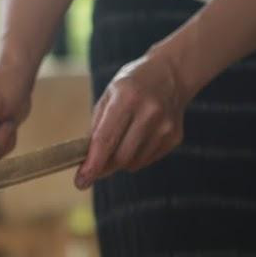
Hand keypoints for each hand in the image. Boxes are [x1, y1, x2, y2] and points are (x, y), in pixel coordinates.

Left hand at [75, 47, 187, 189]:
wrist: (170, 74)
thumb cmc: (131, 86)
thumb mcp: (108, 97)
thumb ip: (96, 128)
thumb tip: (86, 161)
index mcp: (127, 97)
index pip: (106, 139)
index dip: (92, 164)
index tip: (81, 182)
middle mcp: (150, 111)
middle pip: (120, 157)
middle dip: (103, 166)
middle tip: (94, 166)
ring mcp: (166, 125)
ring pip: (133, 163)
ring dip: (120, 161)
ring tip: (120, 142)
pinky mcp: (175, 136)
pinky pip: (147, 160)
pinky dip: (136, 157)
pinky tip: (138, 138)